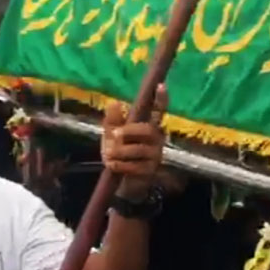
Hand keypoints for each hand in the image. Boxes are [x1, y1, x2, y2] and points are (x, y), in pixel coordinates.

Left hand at [101, 84, 166, 200]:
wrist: (122, 183)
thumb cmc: (119, 155)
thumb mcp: (112, 137)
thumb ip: (112, 121)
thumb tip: (114, 102)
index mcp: (148, 128)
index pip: (158, 112)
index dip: (161, 100)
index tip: (161, 86)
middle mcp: (157, 140)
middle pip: (147, 130)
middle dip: (129, 131)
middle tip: (113, 134)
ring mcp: (155, 156)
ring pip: (138, 149)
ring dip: (119, 151)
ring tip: (108, 155)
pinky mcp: (150, 171)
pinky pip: (134, 165)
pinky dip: (119, 164)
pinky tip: (113, 165)